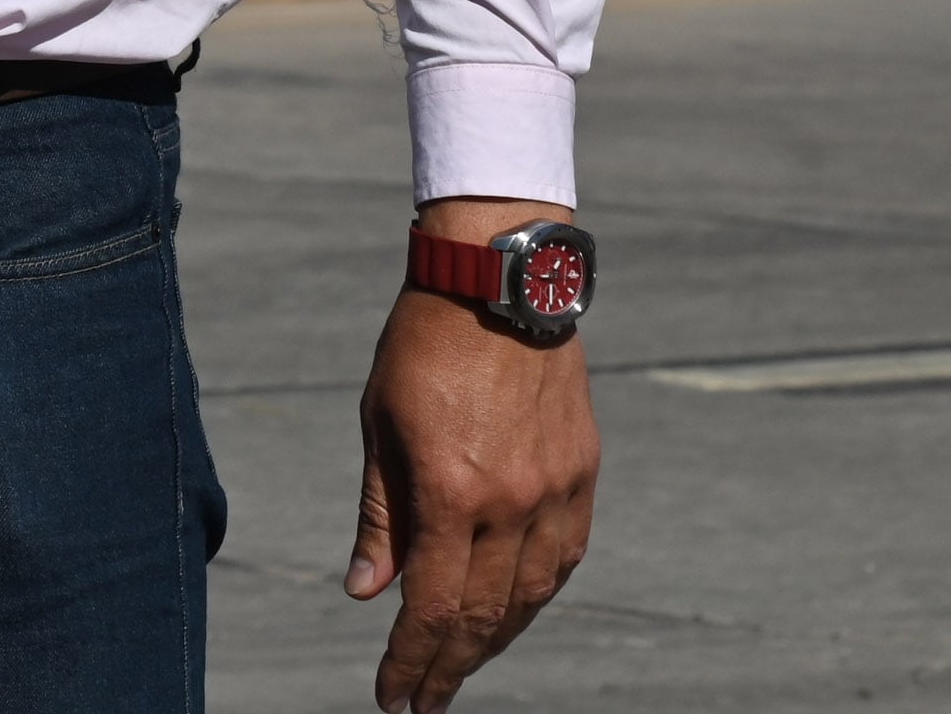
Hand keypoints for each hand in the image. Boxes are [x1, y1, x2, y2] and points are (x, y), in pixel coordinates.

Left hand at [351, 197, 600, 712]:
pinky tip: (513, 611)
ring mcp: (555, 489)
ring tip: (460, 664)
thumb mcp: (379, 425)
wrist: (497, 278)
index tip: (393, 699)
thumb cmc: (420, 344)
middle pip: (485, 615)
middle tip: (423, 700)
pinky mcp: (583, 471)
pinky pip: (564, 556)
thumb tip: (368, 591)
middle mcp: (511, 501)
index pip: (432, 607)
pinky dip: (536, 593)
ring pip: (532, 595)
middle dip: (450, 666)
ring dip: (496, 639)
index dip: (411, 661)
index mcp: (450, 491)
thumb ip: (380, 514)